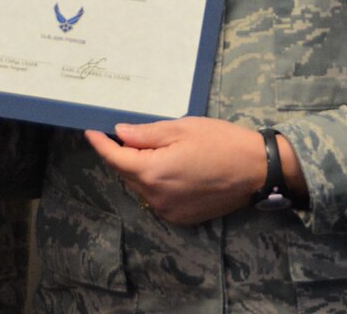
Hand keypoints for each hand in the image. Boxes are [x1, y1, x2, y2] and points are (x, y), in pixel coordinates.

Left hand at [86, 117, 292, 224]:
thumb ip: (147, 134)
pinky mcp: (180, 218)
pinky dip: (157, 183)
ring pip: (143, 187)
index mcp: (153, 172)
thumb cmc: (222, 142)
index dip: (101, 145)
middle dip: (124, 154)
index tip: (90, 132)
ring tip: (159, 150)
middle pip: (128, 173)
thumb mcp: (183, 128)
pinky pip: (158, 198)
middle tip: (128, 134)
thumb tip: (120, 134)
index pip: (116, 159)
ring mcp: (168, 211)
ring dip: (142, 169)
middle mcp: (155, 197)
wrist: (256, 171)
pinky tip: (173, 168)